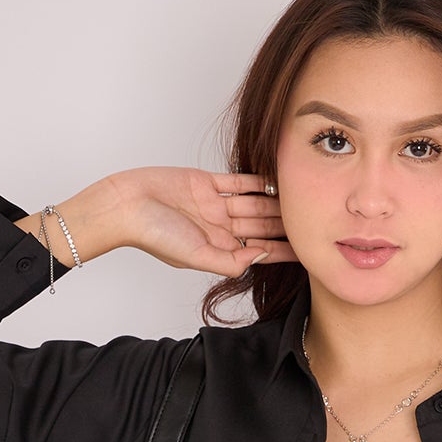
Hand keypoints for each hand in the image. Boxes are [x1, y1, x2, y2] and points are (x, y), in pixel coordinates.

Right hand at [105, 166, 297, 276]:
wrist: (126, 206)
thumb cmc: (153, 235)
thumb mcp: (196, 257)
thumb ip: (230, 261)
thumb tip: (261, 254)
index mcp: (217, 251)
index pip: (259, 252)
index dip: (284, 251)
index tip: (309, 251)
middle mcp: (219, 229)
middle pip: (261, 227)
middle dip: (285, 226)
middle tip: (315, 220)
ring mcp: (214, 206)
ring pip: (253, 205)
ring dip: (276, 204)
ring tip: (303, 199)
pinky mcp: (206, 183)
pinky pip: (238, 182)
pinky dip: (257, 181)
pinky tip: (279, 180)